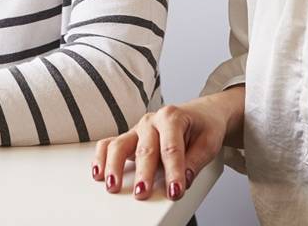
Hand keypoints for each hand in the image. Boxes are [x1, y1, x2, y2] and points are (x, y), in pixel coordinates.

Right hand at [93, 89, 241, 200]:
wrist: (200, 114)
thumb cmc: (203, 127)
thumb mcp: (208, 142)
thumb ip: (196, 161)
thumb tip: (185, 178)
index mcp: (172, 117)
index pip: (171, 149)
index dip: (173, 172)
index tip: (175, 191)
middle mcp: (151, 121)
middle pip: (145, 149)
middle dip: (143, 173)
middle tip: (141, 193)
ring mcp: (137, 129)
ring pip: (120, 145)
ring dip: (114, 166)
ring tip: (113, 185)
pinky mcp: (130, 137)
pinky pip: (109, 144)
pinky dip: (101, 157)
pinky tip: (99, 172)